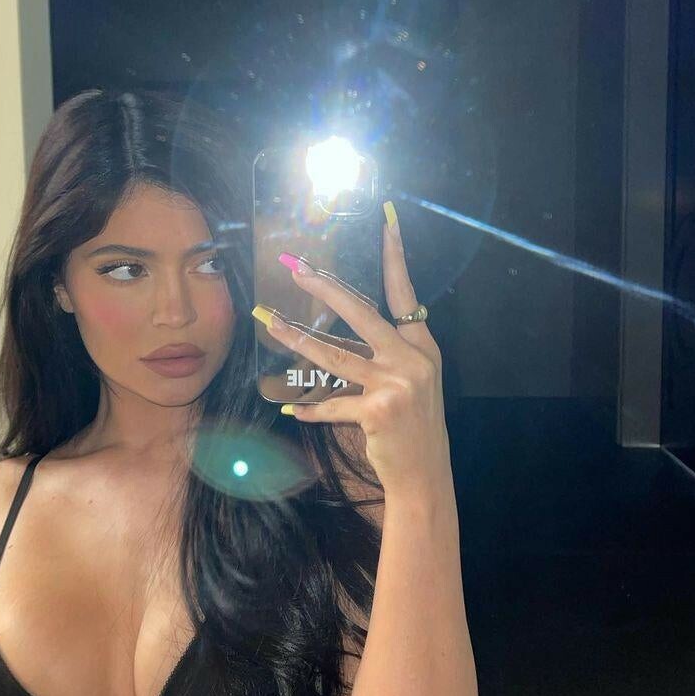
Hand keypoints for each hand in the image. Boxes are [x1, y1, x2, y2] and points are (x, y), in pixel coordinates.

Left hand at [257, 202, 450, 494]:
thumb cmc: (413, 426)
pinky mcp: (378, 411)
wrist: (425, 474)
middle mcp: (411, 359)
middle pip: (360, 313)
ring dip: (296, 338)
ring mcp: (396, 384)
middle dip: (324, 287)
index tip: (386, 220)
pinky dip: (310, 408)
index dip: (395, 256)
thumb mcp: (411, 382)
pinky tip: (290, 408)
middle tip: (297, 267)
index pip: (404, 292)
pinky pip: (332, 403)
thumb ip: (386, 355)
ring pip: (334, 354)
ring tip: (269, 322)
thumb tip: (343, 333)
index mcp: (421, 346)